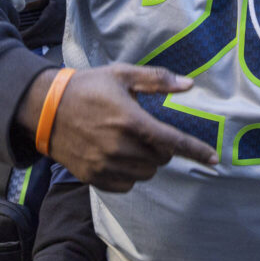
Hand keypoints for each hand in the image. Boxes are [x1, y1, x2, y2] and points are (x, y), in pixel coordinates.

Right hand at [34, 65, 218, 192]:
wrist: (44, 110)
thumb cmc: (88, 88)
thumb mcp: (121, 75)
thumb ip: (157, 80)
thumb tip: (189, 84)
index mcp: (130, 120)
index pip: (173, 142)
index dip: (197, 151)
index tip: (215, 159)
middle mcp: (119, 147)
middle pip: (161, 159)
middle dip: (162, 148)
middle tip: (147, 132)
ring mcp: (105, 165)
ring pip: (146, 174)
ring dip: (147, 162)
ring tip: (131, 143)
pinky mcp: (93, 178)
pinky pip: (127, 185)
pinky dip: (130, 174)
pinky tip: (119, 157)